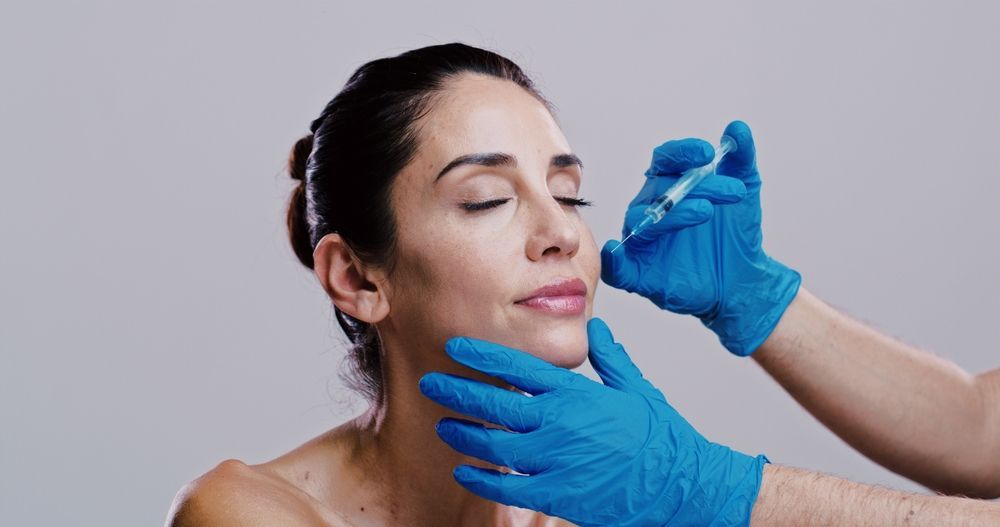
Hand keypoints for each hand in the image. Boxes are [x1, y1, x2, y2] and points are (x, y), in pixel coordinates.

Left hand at [418, 318, 767, 526]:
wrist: (682, 485)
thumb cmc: (661, 437)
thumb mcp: (636, 388)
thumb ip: (611, 357)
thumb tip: (597, 328)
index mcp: (577, 394)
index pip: (518, 367)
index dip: (482, 355)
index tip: (455, 347)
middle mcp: (560, 423)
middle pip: (495, 402)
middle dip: (458, 391)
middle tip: (432, 383)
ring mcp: (557, 460)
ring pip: (495, 445)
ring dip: (464, 433)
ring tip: (444, 424)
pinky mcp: (558, 494)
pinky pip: (509, 486)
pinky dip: (482, 478)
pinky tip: (463, 470)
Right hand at [601, 120, 800, 355]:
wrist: (742, 279)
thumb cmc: (734, 234)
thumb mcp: (745, 190)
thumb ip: (740, 159)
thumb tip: (737, 128)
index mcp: (668, 185)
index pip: (665, 161)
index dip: (682, 153)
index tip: (708, 153)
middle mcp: (650, 209)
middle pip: (659, 189)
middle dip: (696, 187)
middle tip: (732, 192)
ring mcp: (643, 240)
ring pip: (642, 219)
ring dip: (673, 214)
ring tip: (706, 212)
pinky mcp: (639, 273)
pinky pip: (618, 266)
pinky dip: (613, 258)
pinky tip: (615, 251)